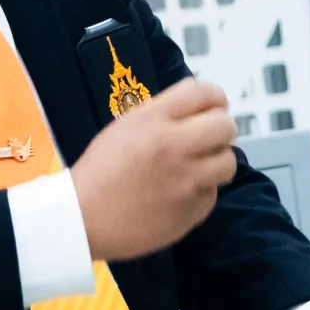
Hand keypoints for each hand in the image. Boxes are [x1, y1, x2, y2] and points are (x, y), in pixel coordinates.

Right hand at [67, 79, 238, 262]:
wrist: (82, 219)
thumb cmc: (101, 170)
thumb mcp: (125, 127)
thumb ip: (162, 108)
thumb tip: (195, 90)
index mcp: (155, 121)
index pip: (206, 94)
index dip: (215, 99)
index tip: (213, 108)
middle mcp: (175, 146)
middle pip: (225, 126)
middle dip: (220, 129)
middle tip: (209, 139)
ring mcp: (187, 180)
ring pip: (227, 161)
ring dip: (216, 161)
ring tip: (198, 167)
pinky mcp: (192, 210)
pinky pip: (212, 193)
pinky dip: (201, 191)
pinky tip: (180, 194)